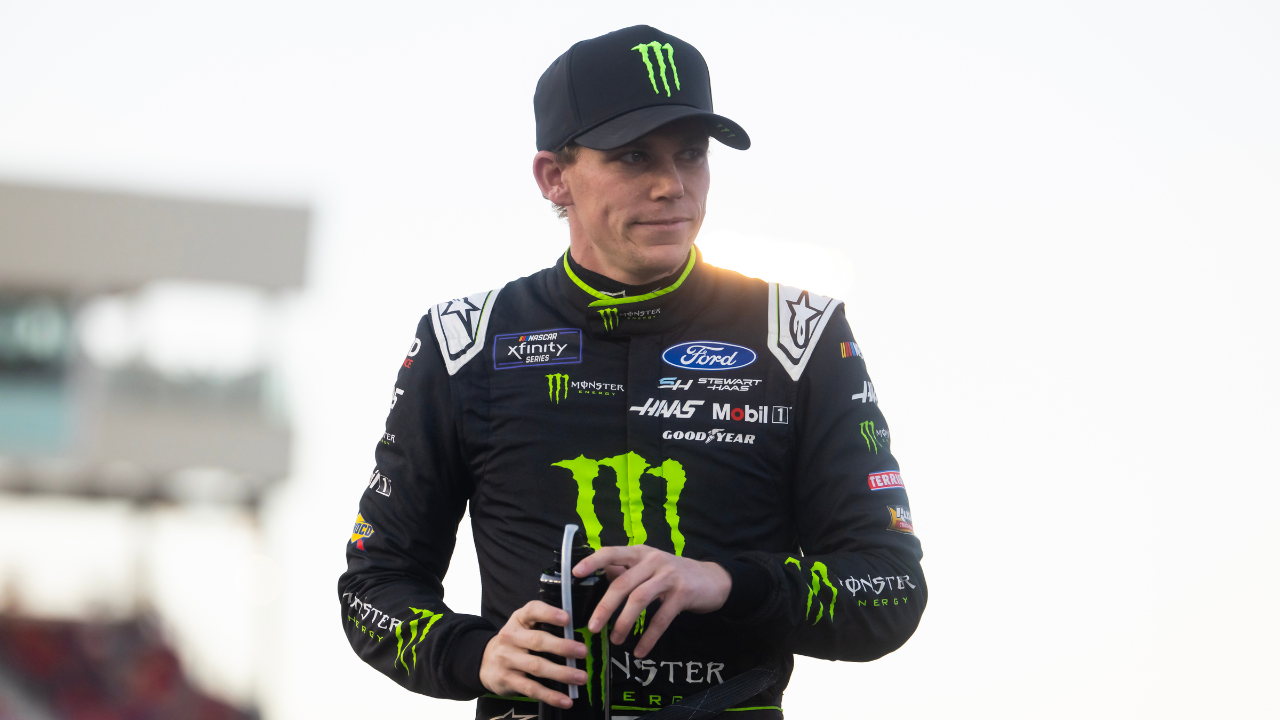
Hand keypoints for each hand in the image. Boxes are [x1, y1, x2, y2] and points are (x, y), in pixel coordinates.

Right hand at [479, 600, 586, 708]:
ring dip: (561, 673)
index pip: (533, 611)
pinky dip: (550, 695)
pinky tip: (565, 700)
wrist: (486, 661)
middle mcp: (510, 636)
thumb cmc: (516, 642)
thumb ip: (545, 625)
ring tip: (581, 677)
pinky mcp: (507, 679)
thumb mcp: (525, 626)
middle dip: (562, 647)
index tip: (567, 619)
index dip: (550, 614)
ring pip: (537, 666)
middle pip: (538, 641)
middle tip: (583, 652)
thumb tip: (577, 634)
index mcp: (519, 619)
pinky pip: (531, 688)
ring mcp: (507, 659)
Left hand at [573, 545, 731, 657]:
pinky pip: (661, 618)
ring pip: (639, 599)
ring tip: (616, 640)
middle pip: (622, 582)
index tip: (575, 573)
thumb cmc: (675, 575)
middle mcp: (653, 560)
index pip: (612, 552)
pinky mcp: (682, 593)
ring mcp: (669, 576)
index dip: (593, 561)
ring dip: (624, 622)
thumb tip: (601, 577)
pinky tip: (640, 651)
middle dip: (605, 607)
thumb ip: (628, 572)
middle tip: (593, 627)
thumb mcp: (650, 567)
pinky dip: (649, 637)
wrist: (713, 579)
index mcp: (640, 553)